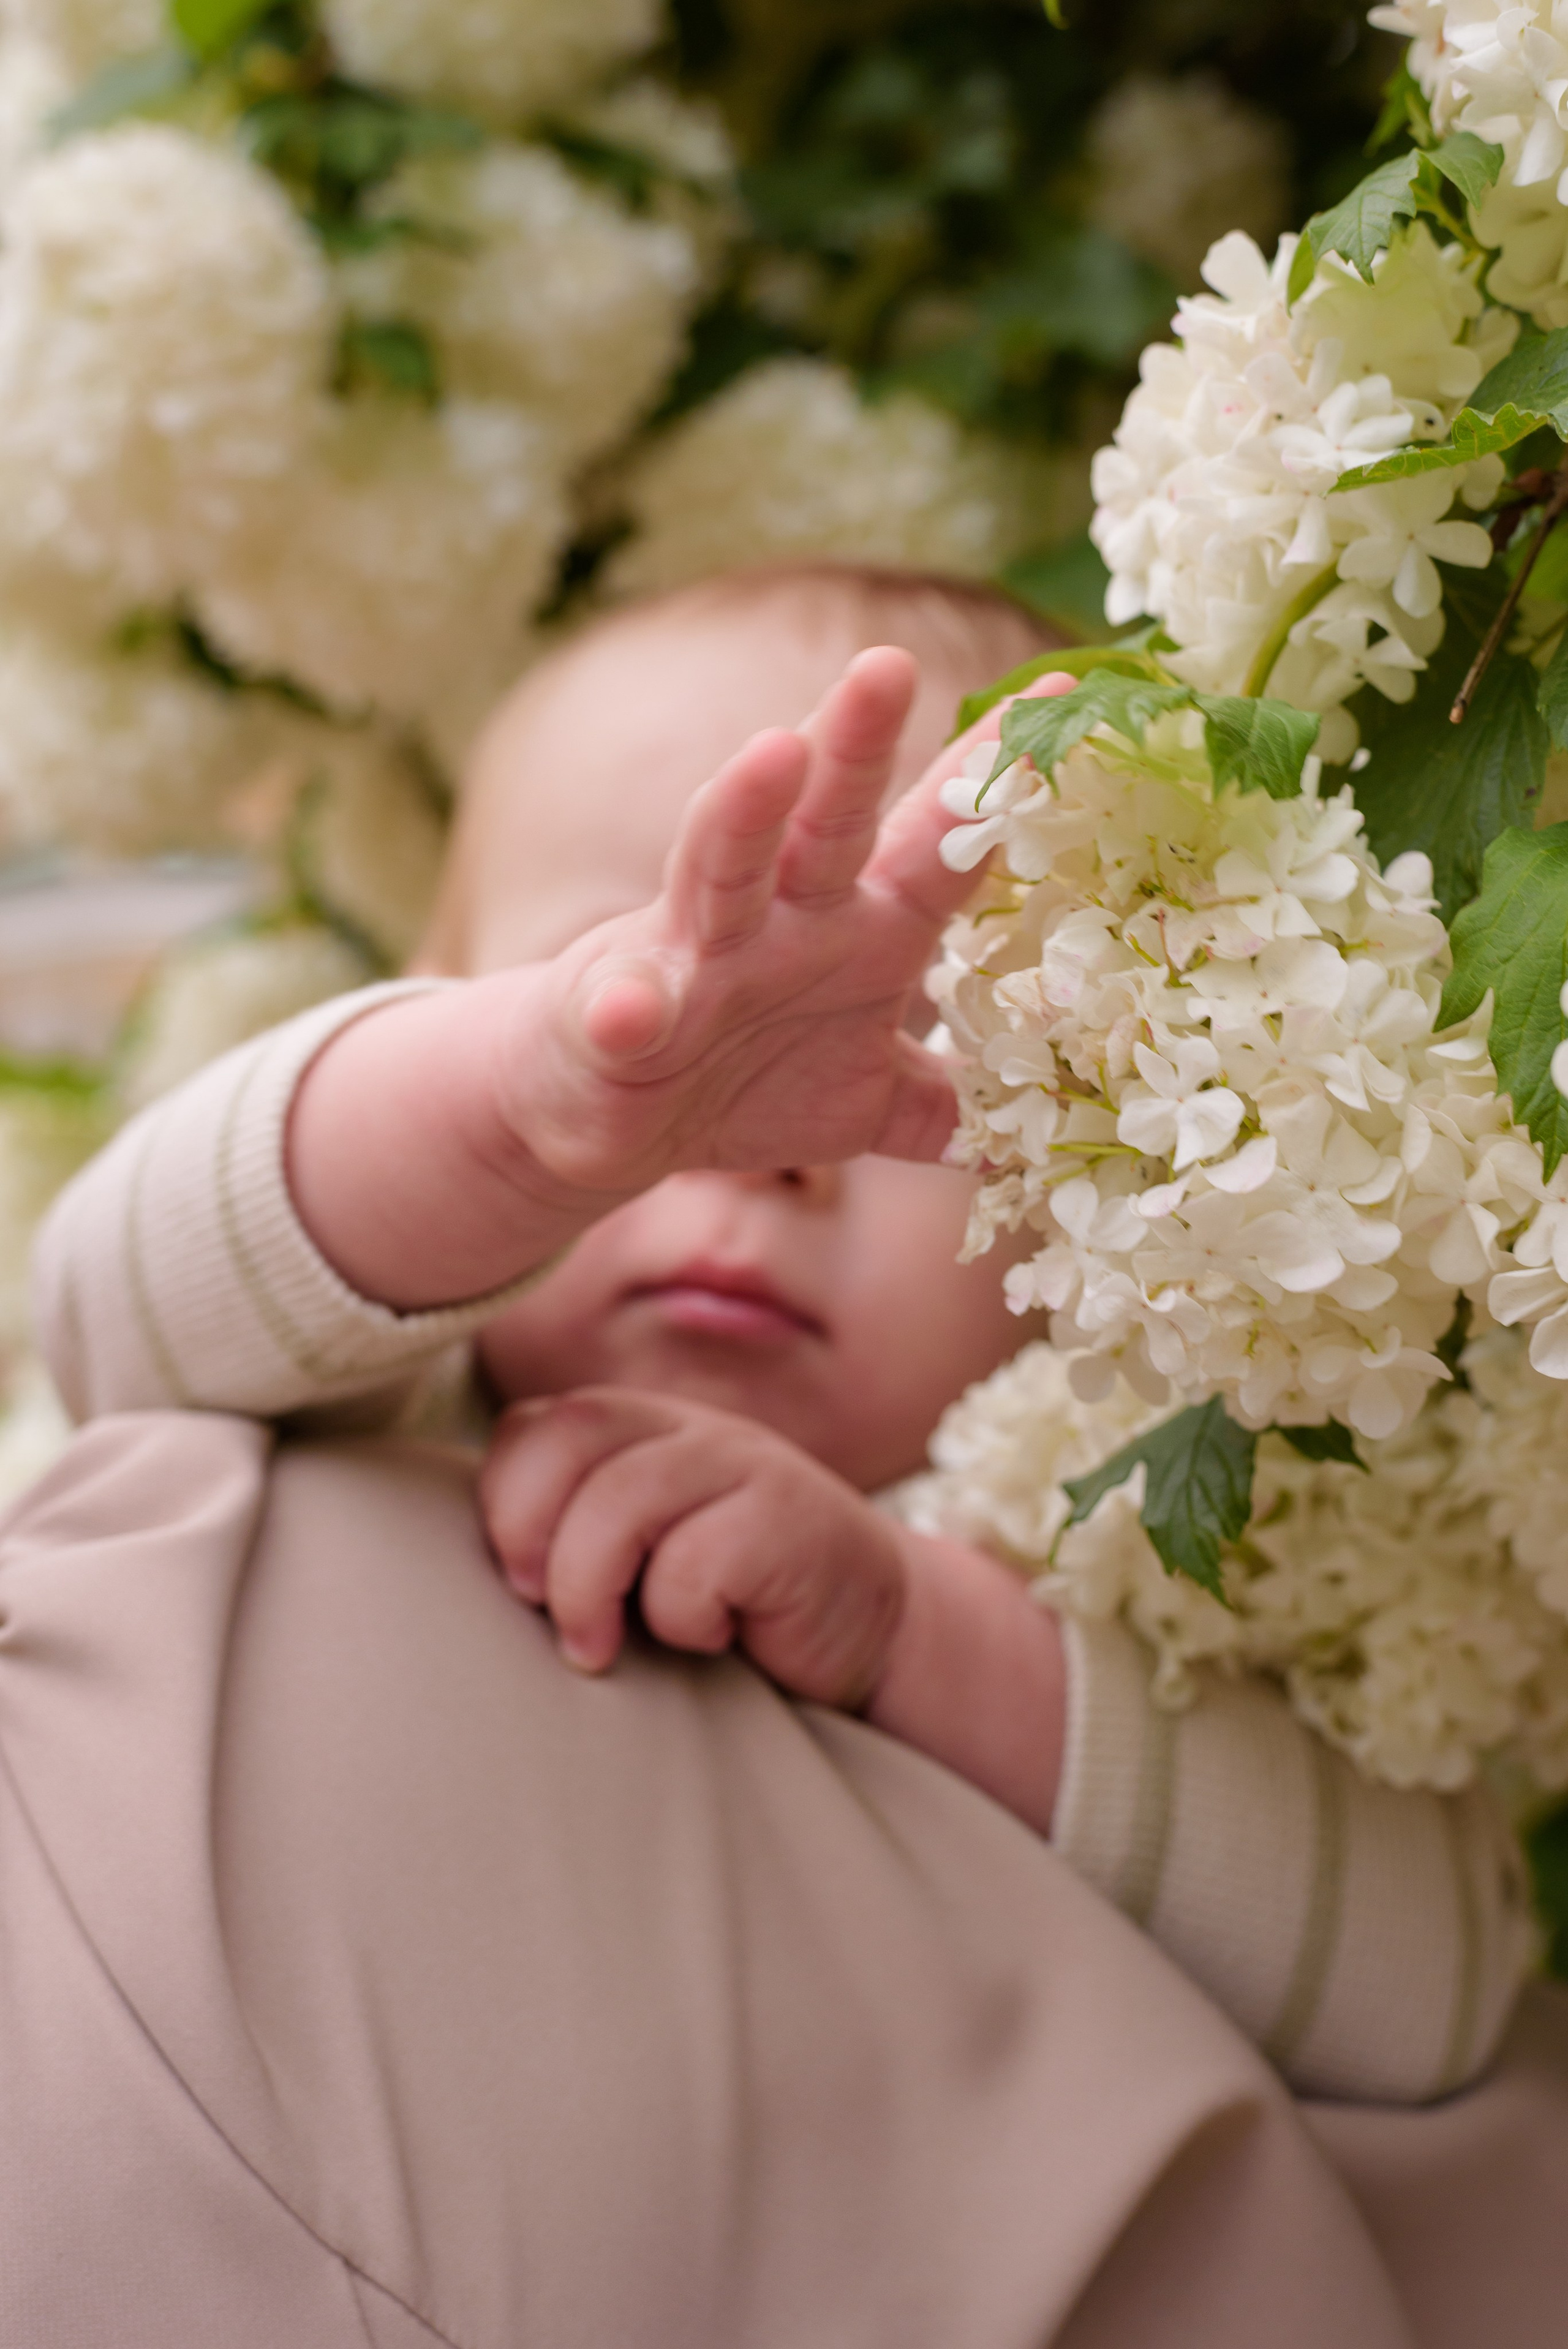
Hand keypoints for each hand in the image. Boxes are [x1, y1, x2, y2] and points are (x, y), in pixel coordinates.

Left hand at [480, 1387, 908, 1708]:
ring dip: (588, 1588)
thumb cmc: (732, 1609)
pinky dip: (683, 1617)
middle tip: (539, 1609)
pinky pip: (696, 1562)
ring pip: (620, 1499)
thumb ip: (572, 1533)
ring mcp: (744, 1462)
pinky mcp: (791, 1516)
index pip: (533, 1427)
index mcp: (639, 1430)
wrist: (875, 1634)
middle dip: (530, 1533)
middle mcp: (687, 1429)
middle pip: (568, 1438)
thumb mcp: (641, 1561)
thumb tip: (478, 1570)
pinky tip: (715, 1636)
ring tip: (600, 1650)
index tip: (516, 1581)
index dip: (504, 1502)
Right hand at [502, 655, 1081, 1196]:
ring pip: (723, 869)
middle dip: (859, 745)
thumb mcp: (869, 1101)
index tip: (1058, 692)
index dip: (994, 781)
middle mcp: (785, 922)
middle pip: (831, 822)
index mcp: (863, 933)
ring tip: (772, 753)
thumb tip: (1054, 1121)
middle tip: (891, 664)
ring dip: (744, 811)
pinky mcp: (620, 1014)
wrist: (612, 1118)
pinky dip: (625, 1007)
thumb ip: (954, 1105)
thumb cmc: (746, 1080)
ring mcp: (698, 958)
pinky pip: (627, 1010)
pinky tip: (629, 1009)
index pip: (939, 846)